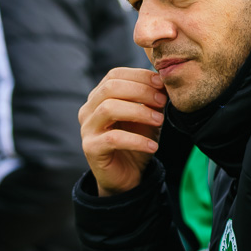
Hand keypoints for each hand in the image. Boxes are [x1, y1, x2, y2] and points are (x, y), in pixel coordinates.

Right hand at [79, 68, 166, 195]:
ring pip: (108, 109)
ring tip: (159, 121)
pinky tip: (153, 145)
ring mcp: (87, 129)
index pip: (114, 75)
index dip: (139, 76)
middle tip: (162, 102)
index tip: (162, 84)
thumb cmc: (136, 140)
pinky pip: (113, 139)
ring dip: (139, 112)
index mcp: (99, 97)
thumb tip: (163, 81)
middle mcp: (88, 109)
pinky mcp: (91, 148)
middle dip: (140, 91)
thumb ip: (151, 99)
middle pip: (110, 88)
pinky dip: (137, 140)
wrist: (127, 175)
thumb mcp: (147, 116)